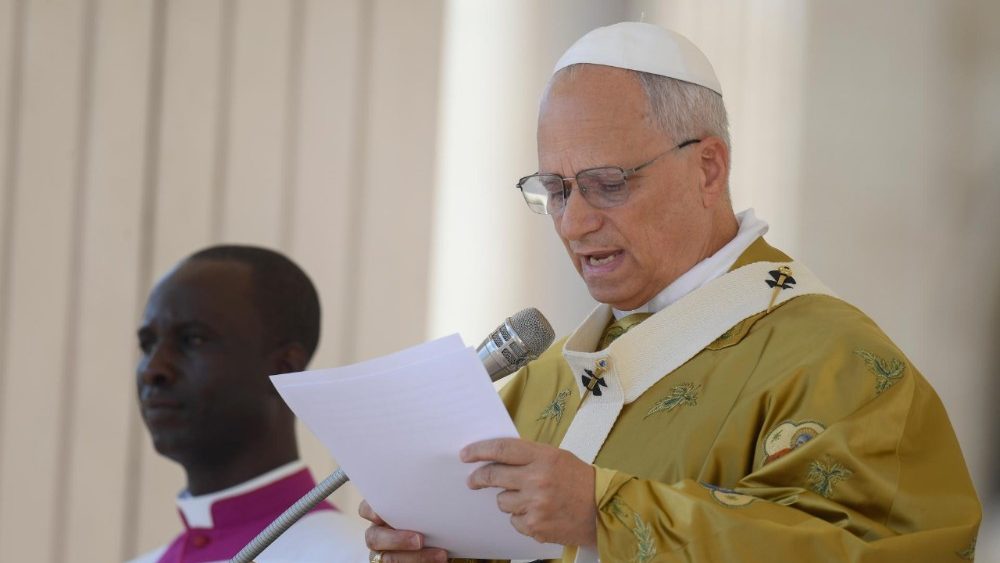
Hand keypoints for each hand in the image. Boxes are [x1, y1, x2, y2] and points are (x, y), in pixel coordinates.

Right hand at [358, 500, 447, 561]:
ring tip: (440, 554)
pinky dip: (422, 562)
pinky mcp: (395, 560)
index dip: (370, 511)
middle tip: (420, 539)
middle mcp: (380, 532)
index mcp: (383, 511)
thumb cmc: (436, 512)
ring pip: (388, 558)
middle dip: (396, 539)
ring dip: (414, 557)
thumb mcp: (430, 501)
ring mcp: (386, 551)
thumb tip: (440, 468)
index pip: (367, 508)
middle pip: (374, 537)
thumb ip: (426, 493)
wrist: (449, 536)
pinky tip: (441, 559)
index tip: (381, 514)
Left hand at [462, 438, 596, 547]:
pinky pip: (514, 520)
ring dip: (509, 500)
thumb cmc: (580, 481)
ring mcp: (535, 505)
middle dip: (478, 478)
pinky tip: (538, 513)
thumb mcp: (556, 457)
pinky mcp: (535, 526)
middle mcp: (537, 479)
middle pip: (493, 476)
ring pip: (502, 501)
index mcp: (543, 457)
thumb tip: (496, 458)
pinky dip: (521, 517)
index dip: (479, 451)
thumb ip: (528, 456)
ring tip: (530, 499)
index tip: (466, 454)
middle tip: (473, 481)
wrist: (603, 509)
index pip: (501, 449)